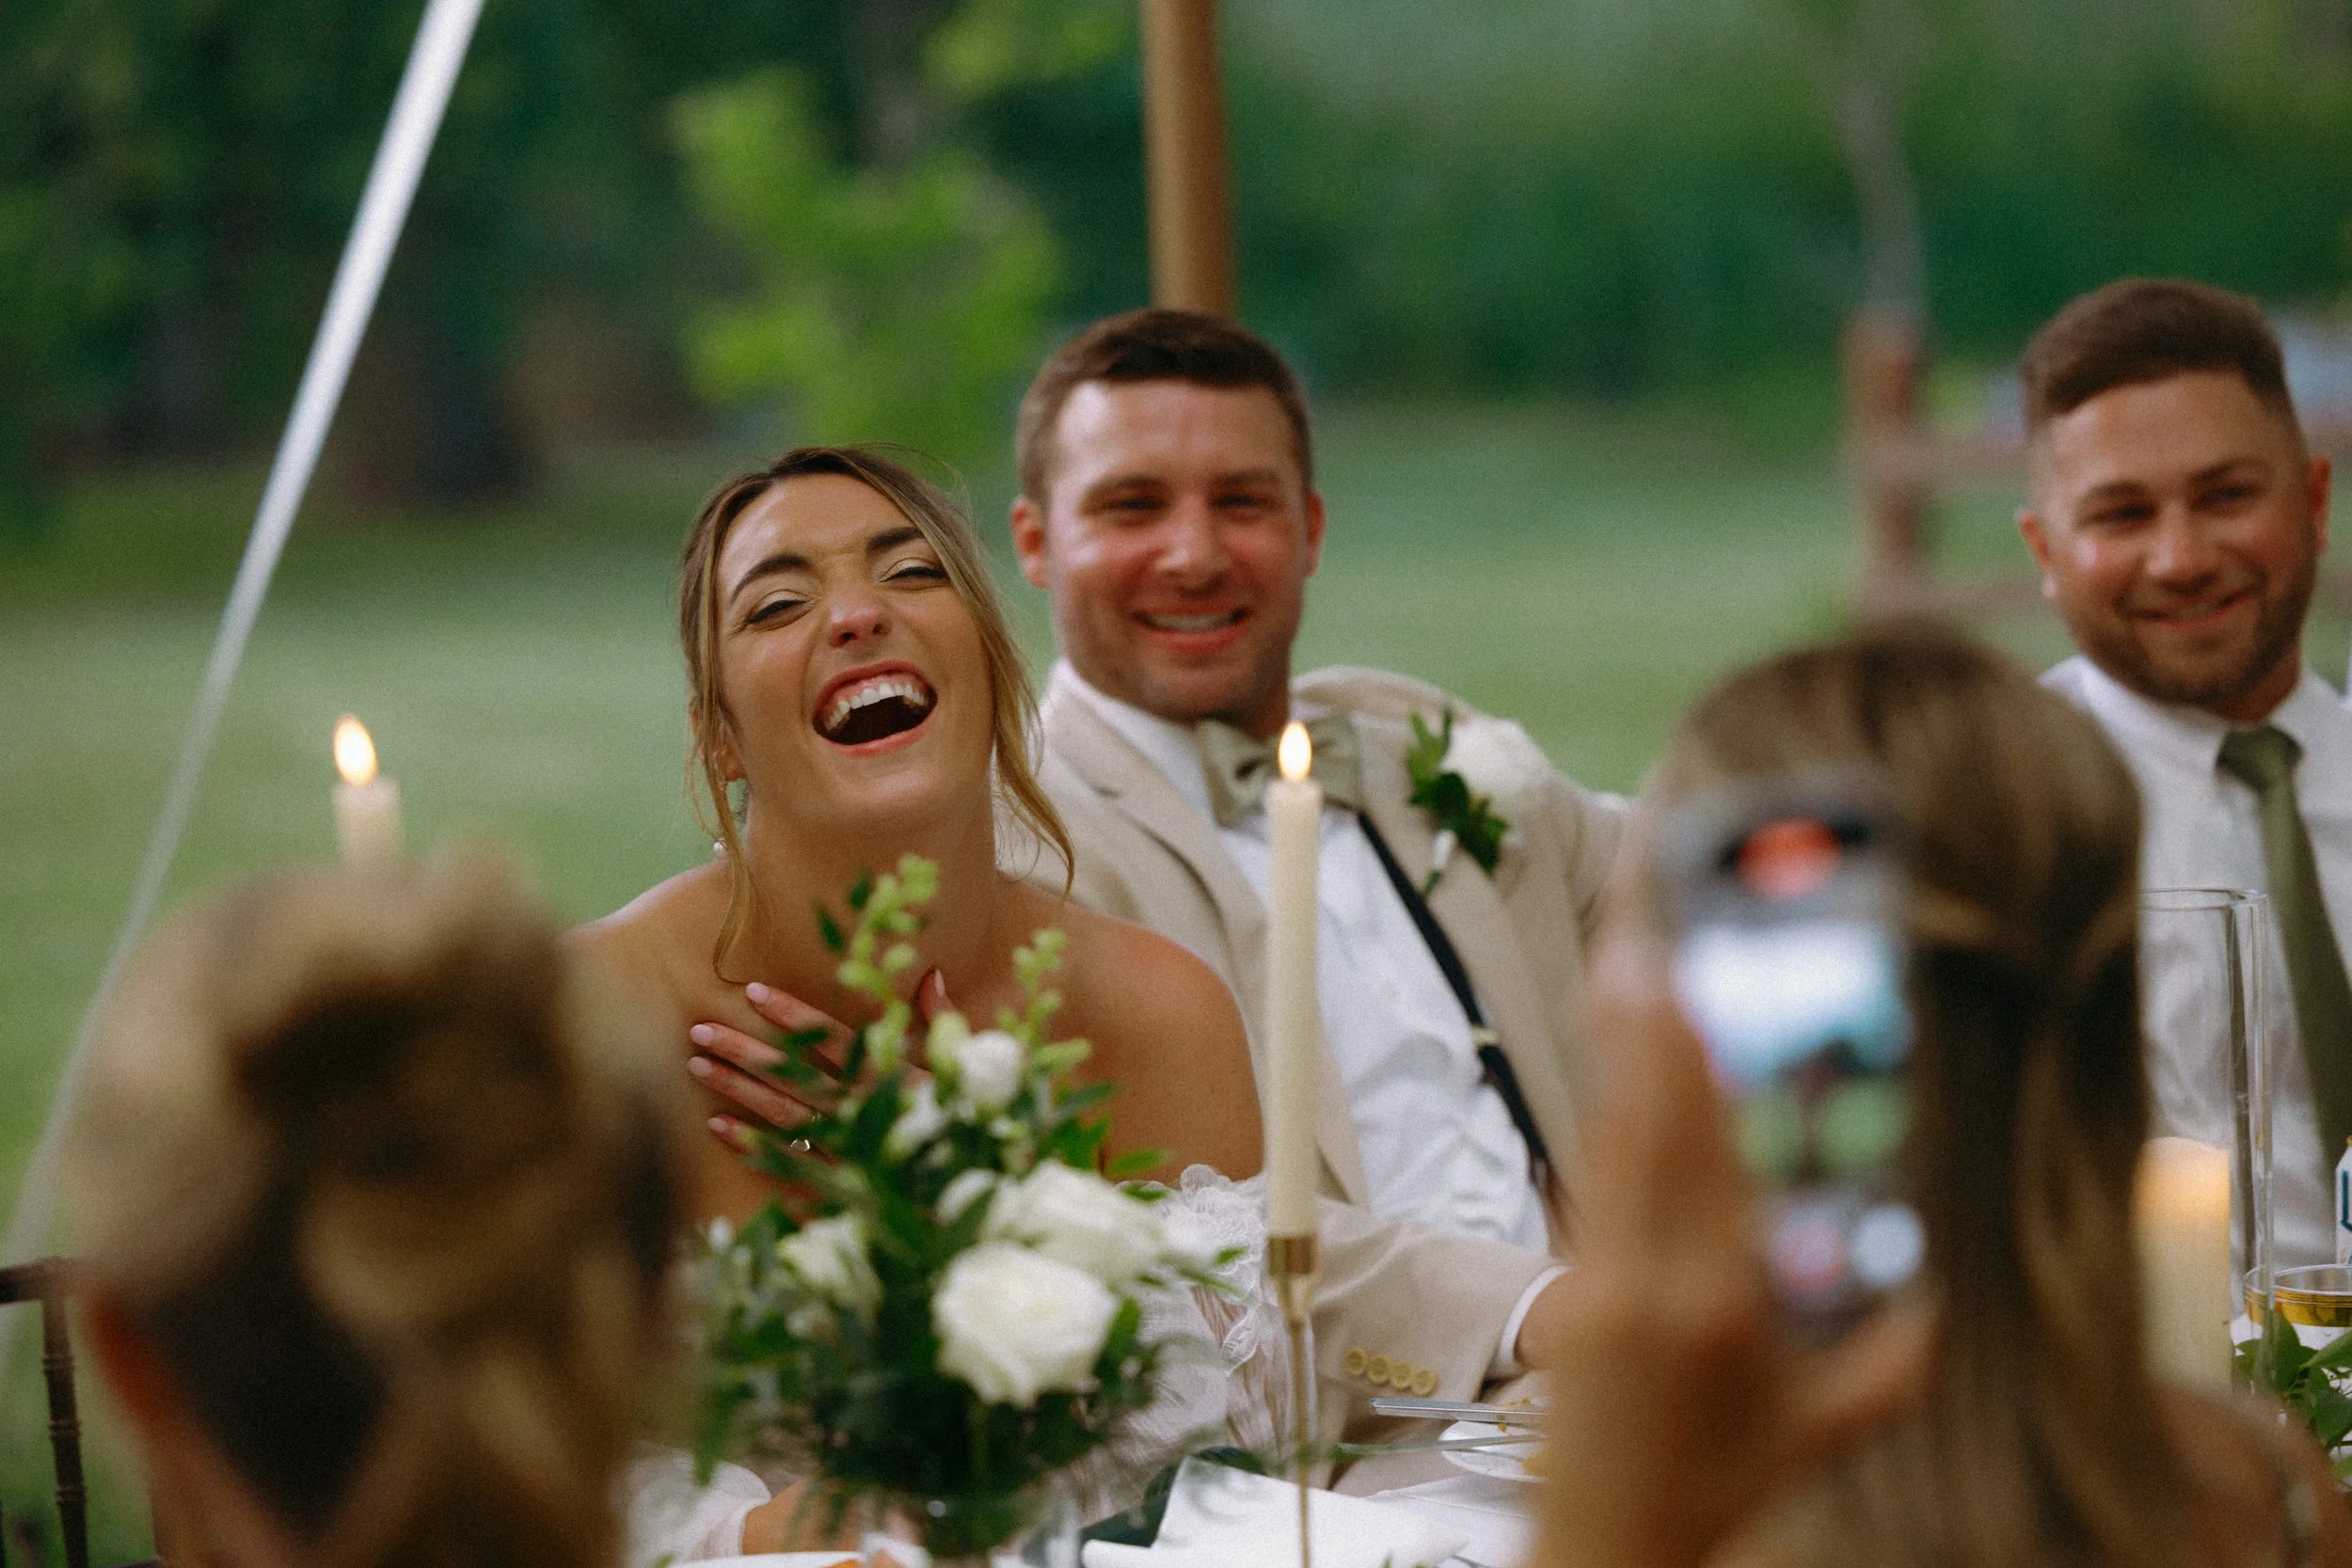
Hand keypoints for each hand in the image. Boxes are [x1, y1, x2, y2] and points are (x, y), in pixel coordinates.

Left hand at [689, 972, 956, 1154]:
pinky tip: (717, 1125)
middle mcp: (861, 1105)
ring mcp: (845, 1142)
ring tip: (697, 1065)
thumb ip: (941, 1018)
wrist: (978, 1184)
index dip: (791, 1014)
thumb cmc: (969, 1116)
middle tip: (700, 1030)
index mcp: (889, 1073)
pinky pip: (787, 1157)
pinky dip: (751, 1142)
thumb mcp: (961, 1062)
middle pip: (793, 1073)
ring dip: (737, 1088)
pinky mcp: (838, 1175)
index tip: (752, 993)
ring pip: (781, 1111)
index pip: (830, 1037)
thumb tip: (932, 973)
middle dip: (744, 1049)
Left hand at [1533, 922, 1932, 1567]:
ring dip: (1613, 1049)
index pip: (1700, 1153)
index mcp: (1718, 1304)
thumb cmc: (1715, 1488)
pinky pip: (1588, 1175)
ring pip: (1605, 1138)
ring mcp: (1596, 1274)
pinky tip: (1611, 1058)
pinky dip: (1602, 1108)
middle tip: (1640, 930)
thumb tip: (1947, 1294)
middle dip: (1640, 1023)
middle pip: (1640, 1122)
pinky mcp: (1571, 1281)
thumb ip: (1894, 1360)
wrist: (1607, 1542)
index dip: (1683, 1060)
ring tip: (1620, 961)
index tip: (1681, 982)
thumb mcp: (1825, 1431)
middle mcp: (1646, 1276)